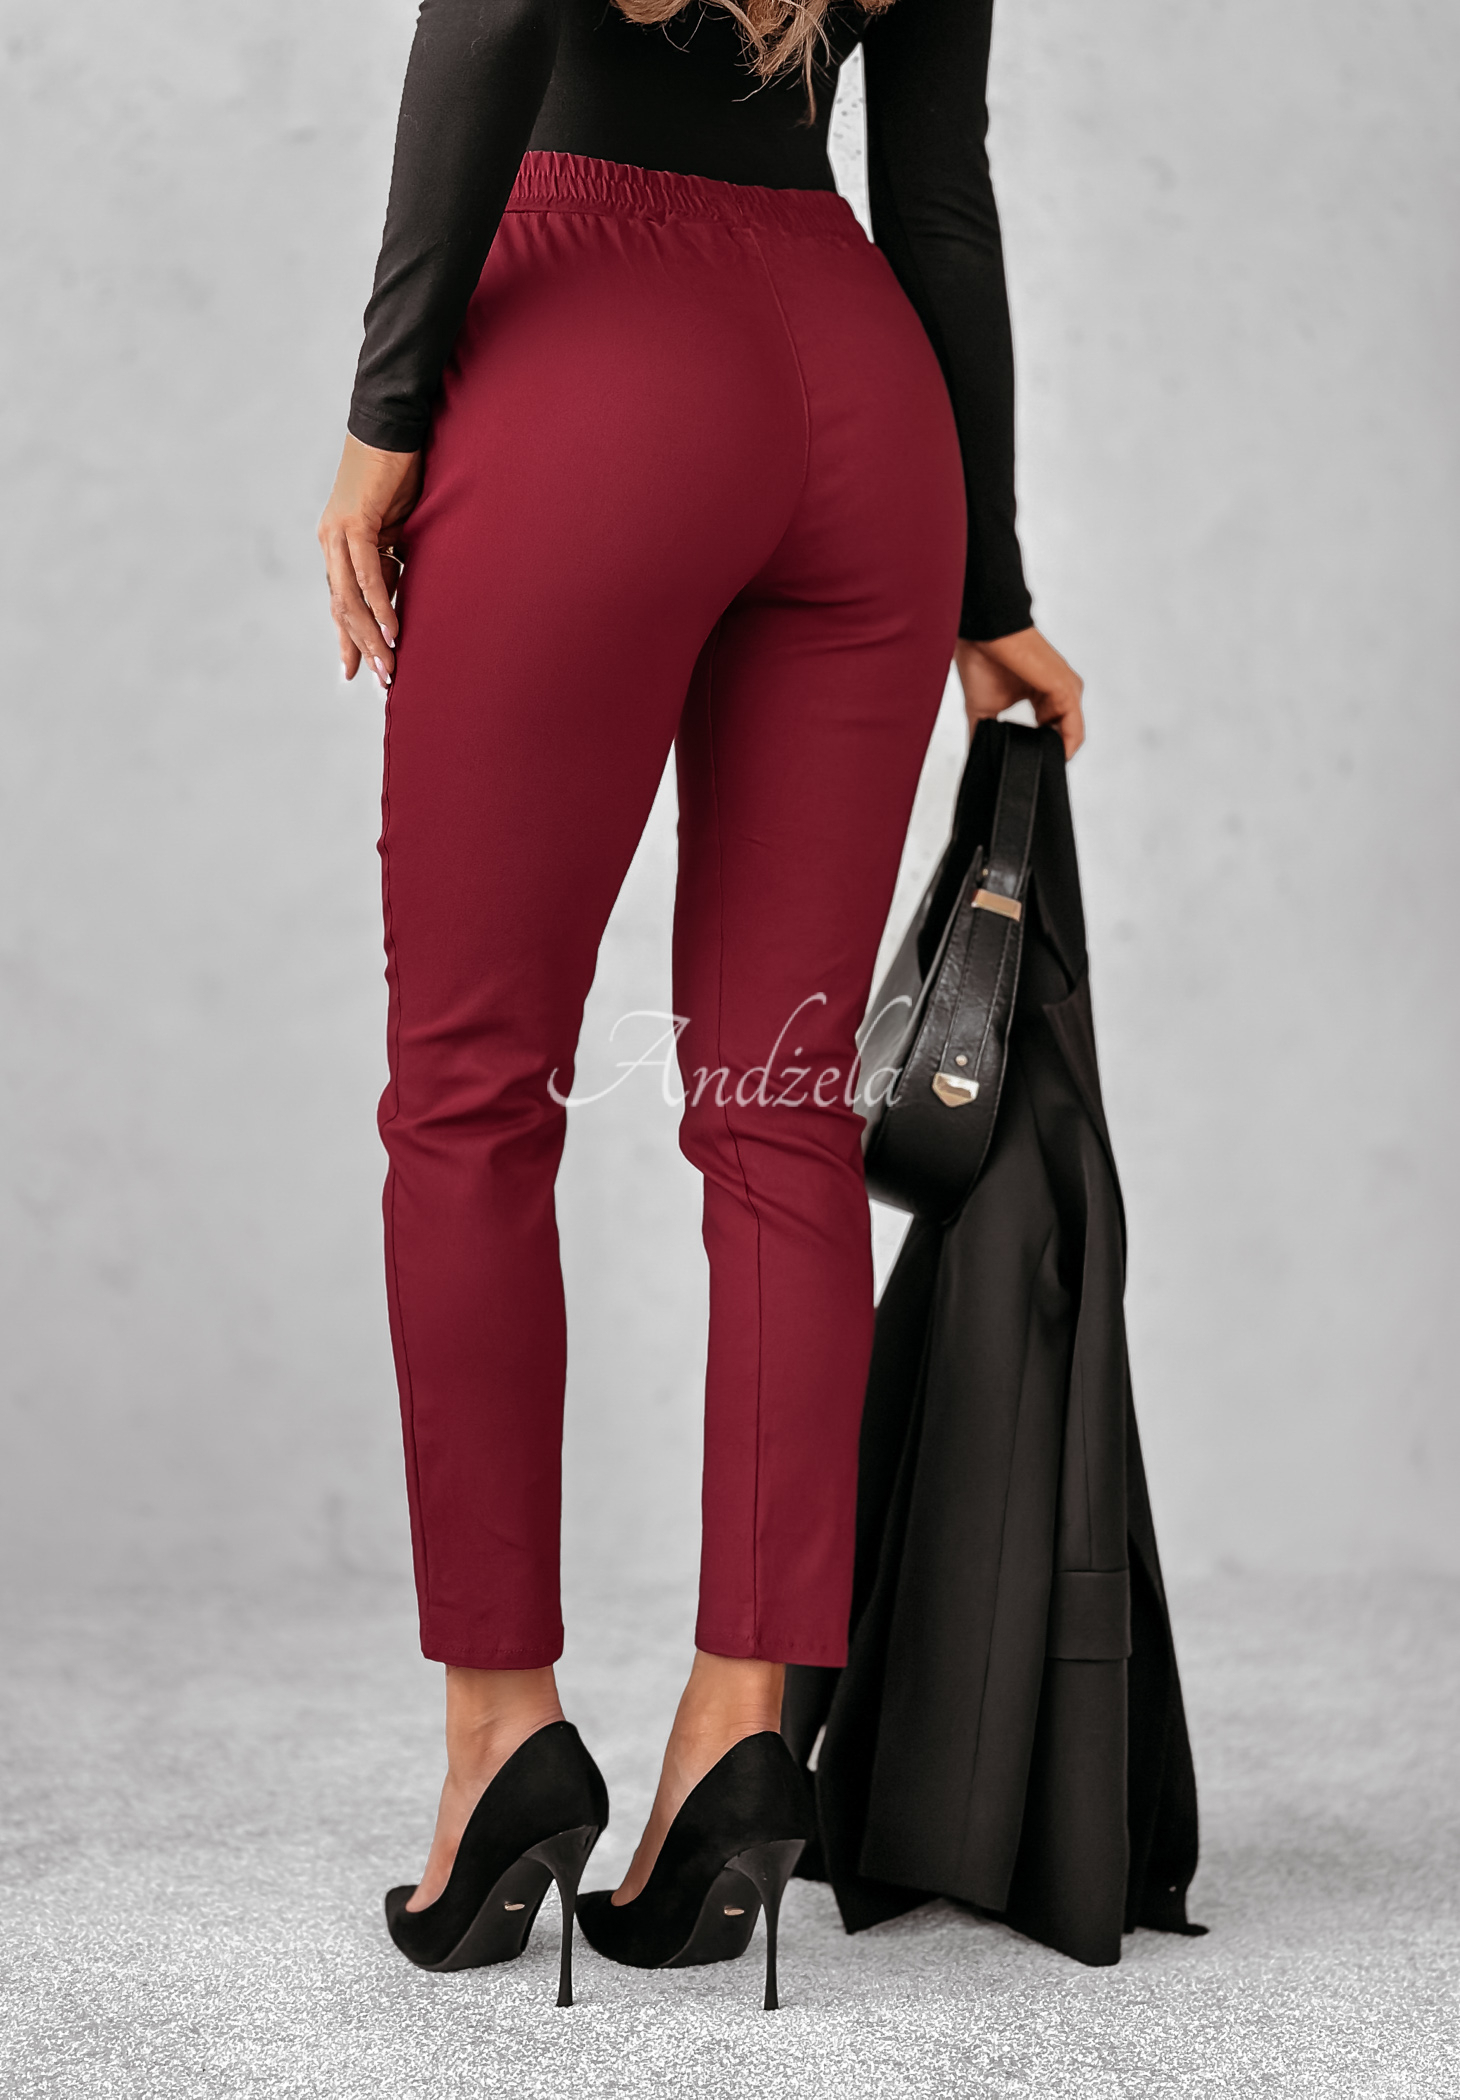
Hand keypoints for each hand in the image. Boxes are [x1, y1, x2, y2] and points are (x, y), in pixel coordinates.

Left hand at [317, 434, 423, 687]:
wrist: (391, 423)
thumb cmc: (398, 469)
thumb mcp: (398, 526)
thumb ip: (394, 558)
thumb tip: (401, 589)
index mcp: (339, 543)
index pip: (341, 601)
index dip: (348, 638)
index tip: (356, 672)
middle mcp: (331, 541)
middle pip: (342, 607)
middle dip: (362, 648)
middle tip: (382, 680)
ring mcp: (339, 531)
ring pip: (350, 597)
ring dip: (371, 635)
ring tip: (389, 665)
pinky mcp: (355, 520)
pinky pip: (366, 573)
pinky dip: (379, 604)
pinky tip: (391, 630)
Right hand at [955, 626, 1085, 759]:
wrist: (983, 636)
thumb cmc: (983, 663)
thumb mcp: (984, 712)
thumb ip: (987, 736)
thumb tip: (978, 759)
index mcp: (1045, 696)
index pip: (1053, 732)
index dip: (1041, 753)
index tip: (1025, 768)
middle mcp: (1060, 693)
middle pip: (1064, 736)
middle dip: (1048, 757)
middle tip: (1030, 774)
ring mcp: (1066, 691)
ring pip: (1071, 734)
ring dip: (1057, 755)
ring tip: (1037, 769)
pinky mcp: (1066, 690)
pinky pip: (1074, 728)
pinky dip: (1065, 747)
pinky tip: (1049, 759)